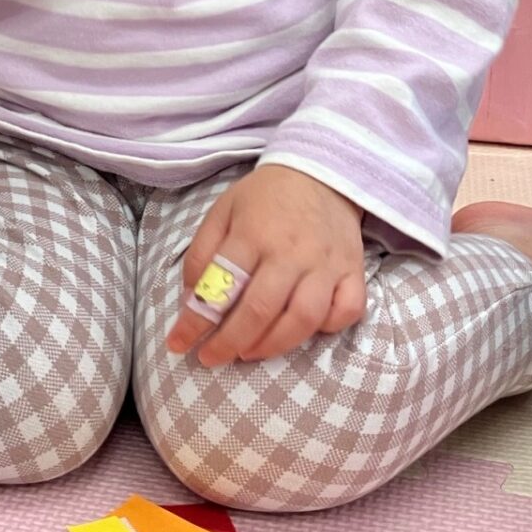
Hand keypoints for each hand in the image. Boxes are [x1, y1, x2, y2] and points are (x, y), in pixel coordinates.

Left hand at [166, 164, 366, 366]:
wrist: (322, 173)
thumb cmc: (264, 198)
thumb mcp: (222, 212)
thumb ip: (202, 254)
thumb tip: (191, 299)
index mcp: (252, 233)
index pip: (220, 285)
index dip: (196, 321)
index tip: (178, 344)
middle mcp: (290, 252)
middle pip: (260, 310)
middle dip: (230, 343)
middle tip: (211, 358)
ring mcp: (326, 263)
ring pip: (303, 319)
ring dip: (273, 345)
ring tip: (249, 352)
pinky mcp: (353, 270)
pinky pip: (347, 311)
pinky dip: (327, 328)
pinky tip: (303, 330)